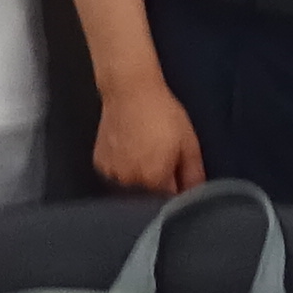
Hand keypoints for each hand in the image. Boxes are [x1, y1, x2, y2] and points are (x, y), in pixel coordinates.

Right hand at [90, 79, 205, 199]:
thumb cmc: (163, 114)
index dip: (174, 191)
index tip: (177, 179)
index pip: (167, 201)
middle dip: (156, 186)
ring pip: (130, 188)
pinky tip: (129, 151)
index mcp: (154, 180)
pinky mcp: (100, 164)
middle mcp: (130, 183)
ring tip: (144, 154)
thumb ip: (193, 174)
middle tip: (161, 161)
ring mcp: (112, 175)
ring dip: (139, 180)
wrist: (130, 91)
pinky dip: (123, 170)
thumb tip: (193, 196)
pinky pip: (115, 176)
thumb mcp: (188, 143)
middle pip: (147, 197)